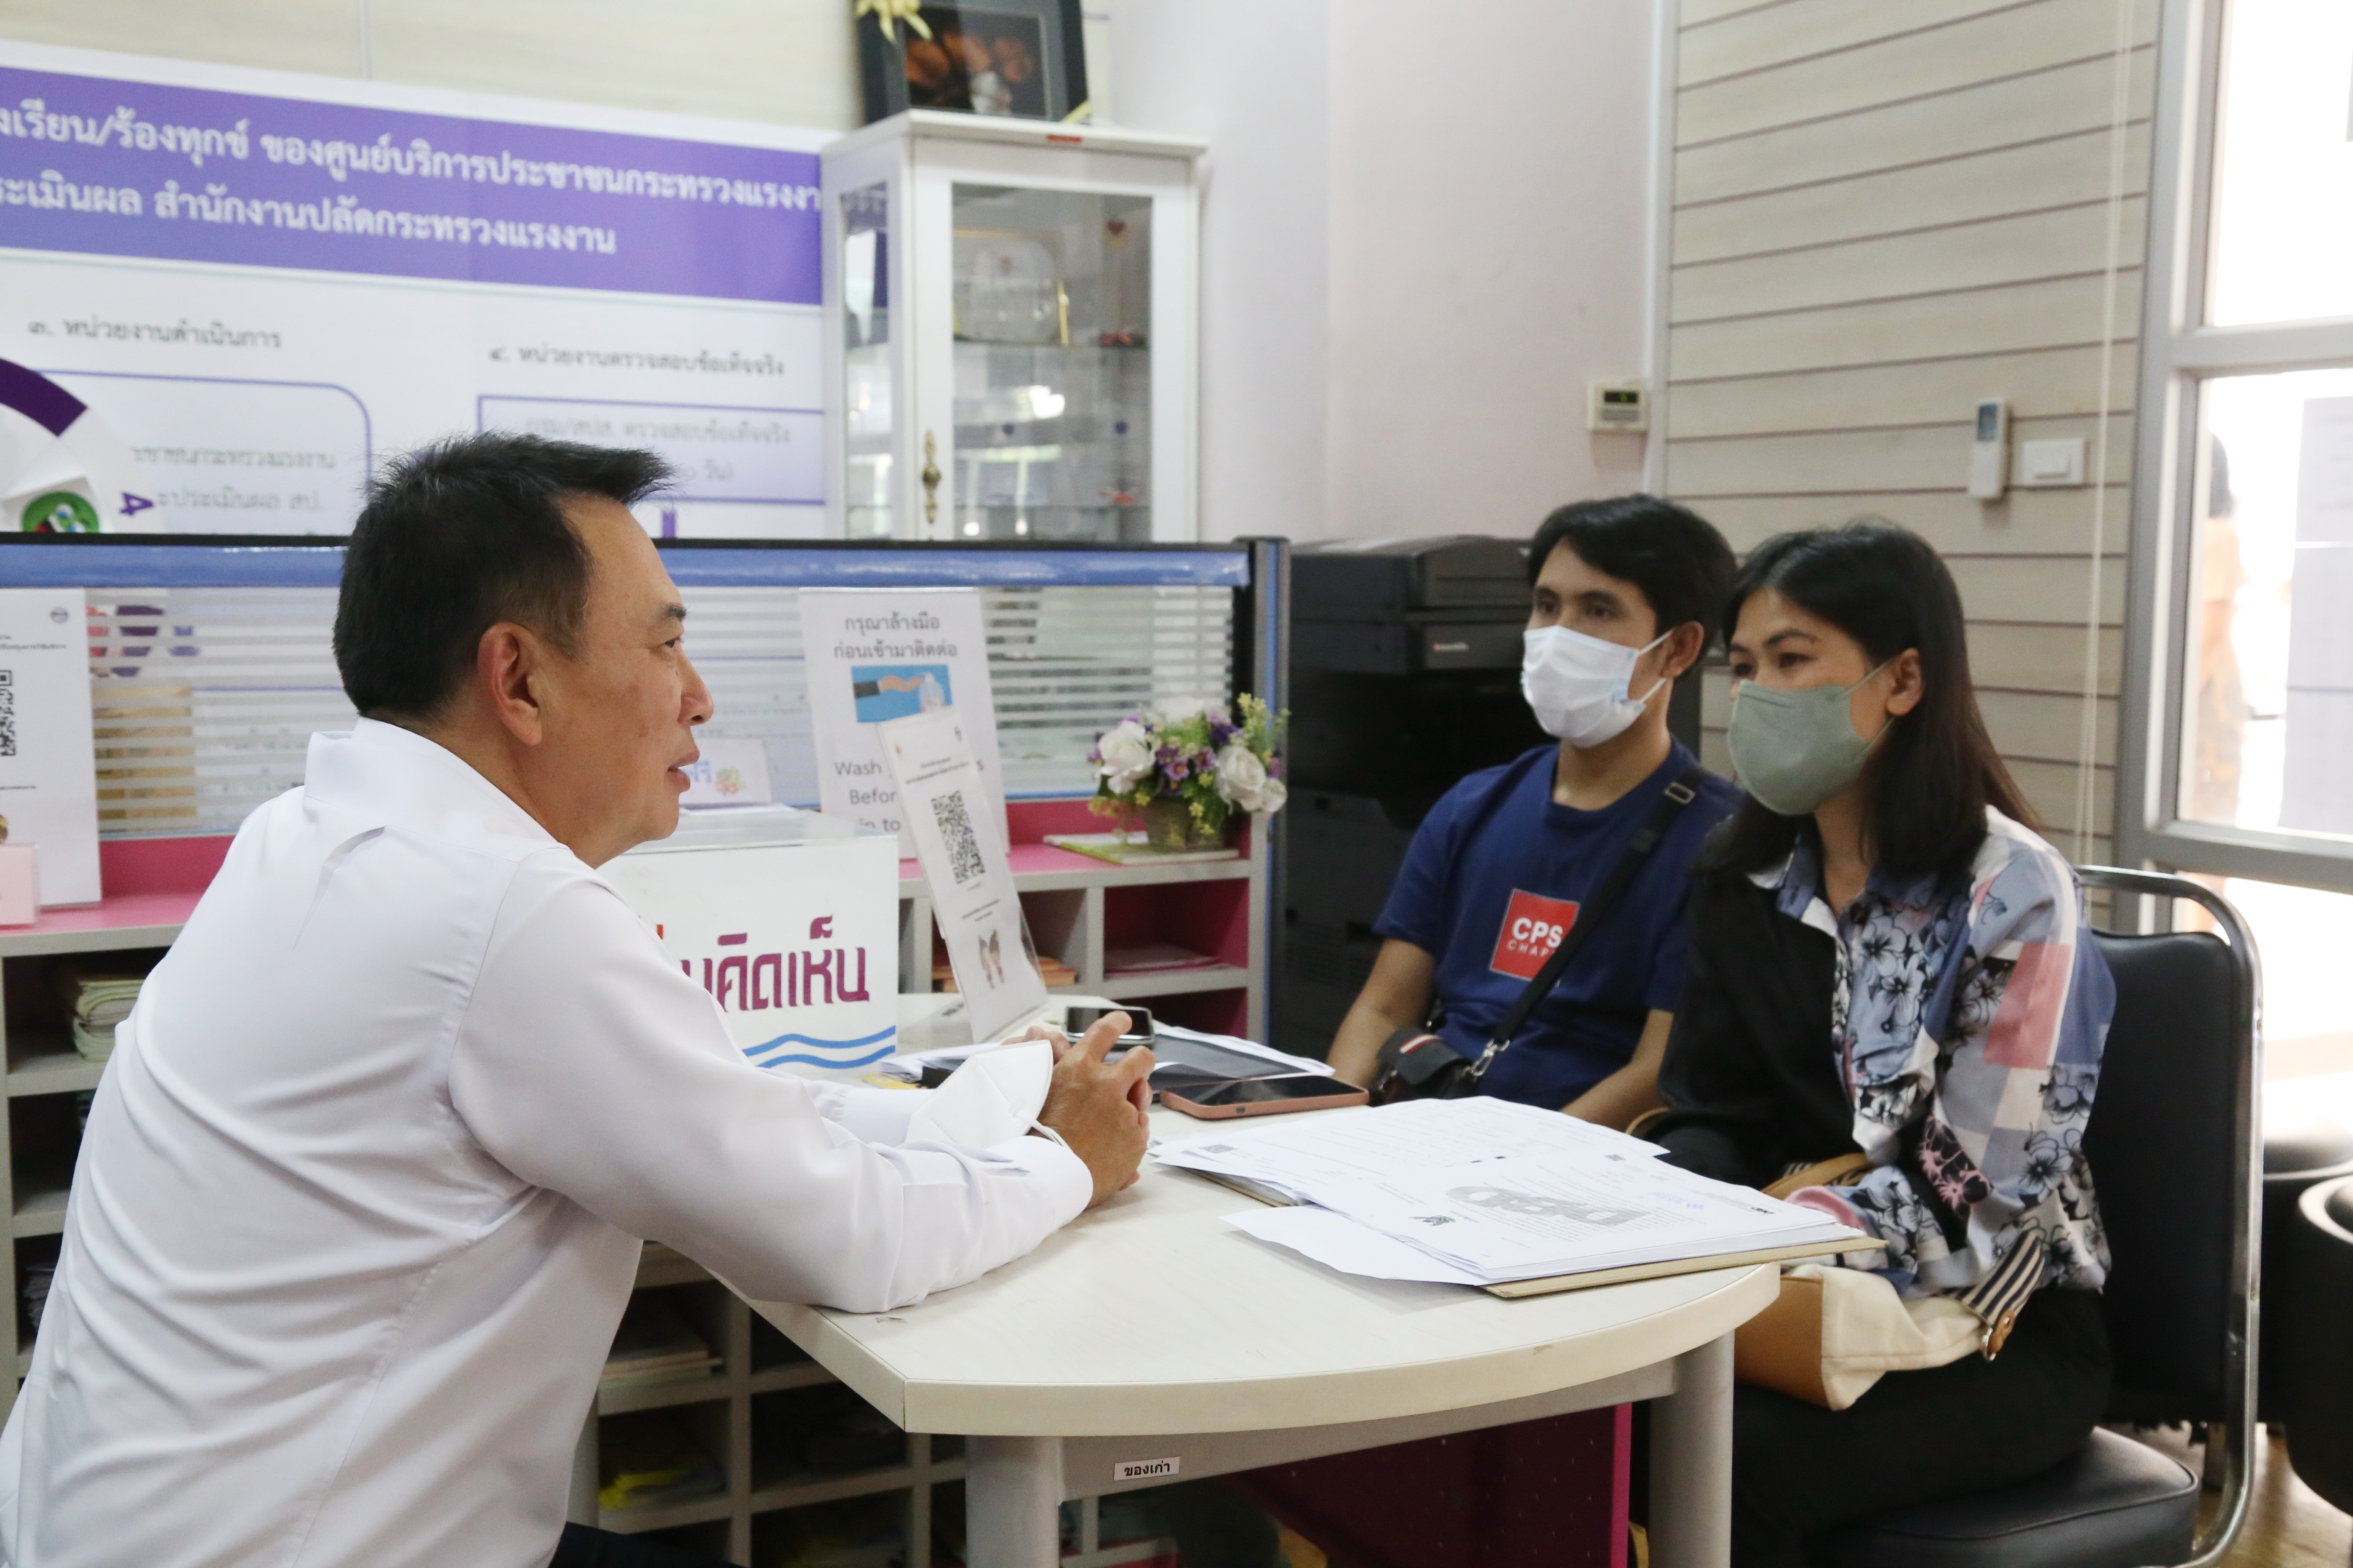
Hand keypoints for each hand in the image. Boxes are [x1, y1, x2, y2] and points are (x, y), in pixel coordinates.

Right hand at [1027, 1011, 1152, 1205]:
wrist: (1046, 1177)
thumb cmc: (1033, 1135)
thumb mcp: (1035, 1089)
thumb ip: (1046, 1057)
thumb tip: (1040, 1030)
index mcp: (1080, 1068)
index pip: (1105, 1031)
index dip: (1116, 1023)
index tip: (1123, 1021)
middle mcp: (1107, 1084)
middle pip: (1140, 1059)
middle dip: (1140, 1061)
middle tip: (1135, 1069)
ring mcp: (1125, 1113)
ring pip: (1141, 1098)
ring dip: (1131, 1103)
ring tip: (1110, 1121)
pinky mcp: (1136, 1139)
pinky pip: (1140, 1129)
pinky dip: (1129, 1134)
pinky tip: (1111, 1145)